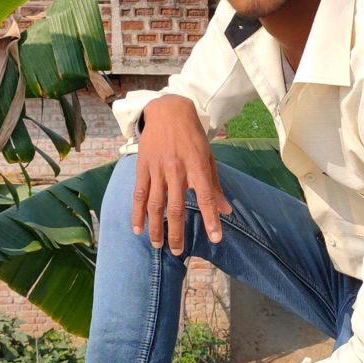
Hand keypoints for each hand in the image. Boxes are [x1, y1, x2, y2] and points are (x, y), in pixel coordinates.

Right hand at [132, 95, 231, 253]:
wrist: (168, 110)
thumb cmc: (193, 136)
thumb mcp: (209, 157)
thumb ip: (215, 185)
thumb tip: (227, 211)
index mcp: (197, 165)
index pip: (206, 198)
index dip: (211, 219)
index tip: (216, 238)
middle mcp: (176, 168)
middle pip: (176, 207)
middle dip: (177, 232)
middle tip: (177, 252)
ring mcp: (157, 168)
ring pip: (154, 204)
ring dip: (156, 227)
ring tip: (158, 246)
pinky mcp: (143, 166)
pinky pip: (138, 194)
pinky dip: (137, 213)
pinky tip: (137, 229)